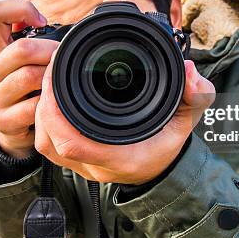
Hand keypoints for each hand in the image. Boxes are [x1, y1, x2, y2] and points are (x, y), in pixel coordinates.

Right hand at [0, 0, 58, 158]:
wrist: (13, 127)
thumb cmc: (26, 85)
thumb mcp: (25, 59)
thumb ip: (36, 37)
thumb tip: (62, 25)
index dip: (19, 9)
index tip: (41, 22)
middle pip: (21, 49)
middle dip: (50, 51)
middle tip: (62, 57)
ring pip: (29, 77)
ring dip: (51, 78)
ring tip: (58, 80)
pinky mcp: (4, 120)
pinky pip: (33, 107)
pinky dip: (48, 104)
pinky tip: (53, 103)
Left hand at [35, 53, 215, 184]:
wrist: (163, 168)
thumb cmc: (169, 144)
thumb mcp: (189, 118)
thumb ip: (196, 95)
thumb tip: (189, 72)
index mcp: (121, 156)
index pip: (73, 143)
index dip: (56, 110)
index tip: (57, 75)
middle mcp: (97, 166)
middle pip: (51, 141)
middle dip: (44, 103)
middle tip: (51, 69)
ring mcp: (84, 166)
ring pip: (46, 143)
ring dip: (42, 112)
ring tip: (49, 81)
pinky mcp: (77, 161)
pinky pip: (50, 144)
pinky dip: (45, 120)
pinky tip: (51, 98)